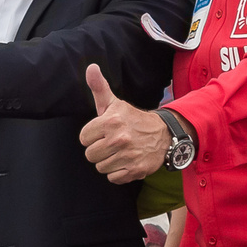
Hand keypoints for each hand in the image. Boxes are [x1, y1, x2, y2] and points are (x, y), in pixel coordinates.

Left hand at [77, 64, 171, 183]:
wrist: (163, 133)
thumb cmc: (131, 119)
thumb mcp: (114, 103)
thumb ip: (99, 87)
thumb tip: (91, 67)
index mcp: (110, 121)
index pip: (84, 138)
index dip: (92, 136)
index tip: (104, 132)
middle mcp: (119, 139)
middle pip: (90, 155)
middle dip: (99, 150)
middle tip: (112, 143)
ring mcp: (128, 155)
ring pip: (100, 167)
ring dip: (108, 162)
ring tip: (120, 151)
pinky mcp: (136, 170)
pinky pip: (113, 178)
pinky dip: (118, 172)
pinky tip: (126, 161)